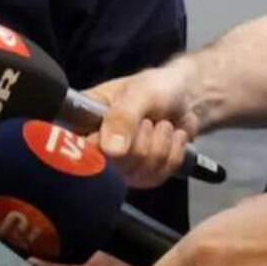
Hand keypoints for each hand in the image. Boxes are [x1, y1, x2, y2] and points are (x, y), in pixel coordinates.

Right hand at [84, 60, 198, 188]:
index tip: (122, 138)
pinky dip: (172, 156)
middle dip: (142, 143)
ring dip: (161, 147)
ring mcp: (119, 162)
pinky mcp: (140, 173)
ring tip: (163, 125)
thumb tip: (111, 150)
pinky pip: (155, 178)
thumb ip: (123, 118)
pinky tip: (172, 139)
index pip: (80, 146)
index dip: (101, 147)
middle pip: (112, 165)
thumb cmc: (157, 87)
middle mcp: (98, 143)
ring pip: (136, 173)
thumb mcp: (140, 94)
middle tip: (149, 121)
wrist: (187, 98)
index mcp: (86, 117)